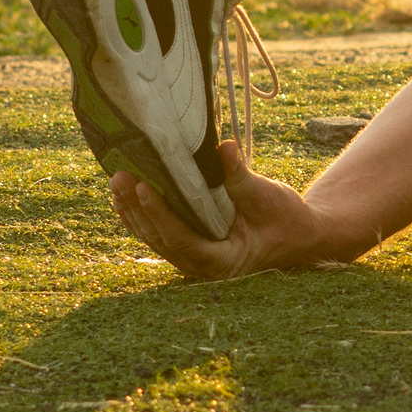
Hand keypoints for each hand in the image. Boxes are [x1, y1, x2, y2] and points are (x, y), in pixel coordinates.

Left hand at [110, 145, 355, 284]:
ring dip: (132, 209)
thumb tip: (224, 146)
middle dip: (138, 208)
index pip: (183, 241)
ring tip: (117, 179)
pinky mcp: (188, 244)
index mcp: (222, 261)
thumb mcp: (267, 196)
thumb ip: (240, 176)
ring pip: (154, 236)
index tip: (145, 188)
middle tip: (121, 176)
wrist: (294, 234)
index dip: (162, 216)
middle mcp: (200, 266)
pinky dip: (141, 212)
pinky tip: (126, 193)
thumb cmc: (284, 218)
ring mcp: (191, 257)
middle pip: (160, 238)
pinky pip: (158, 231)